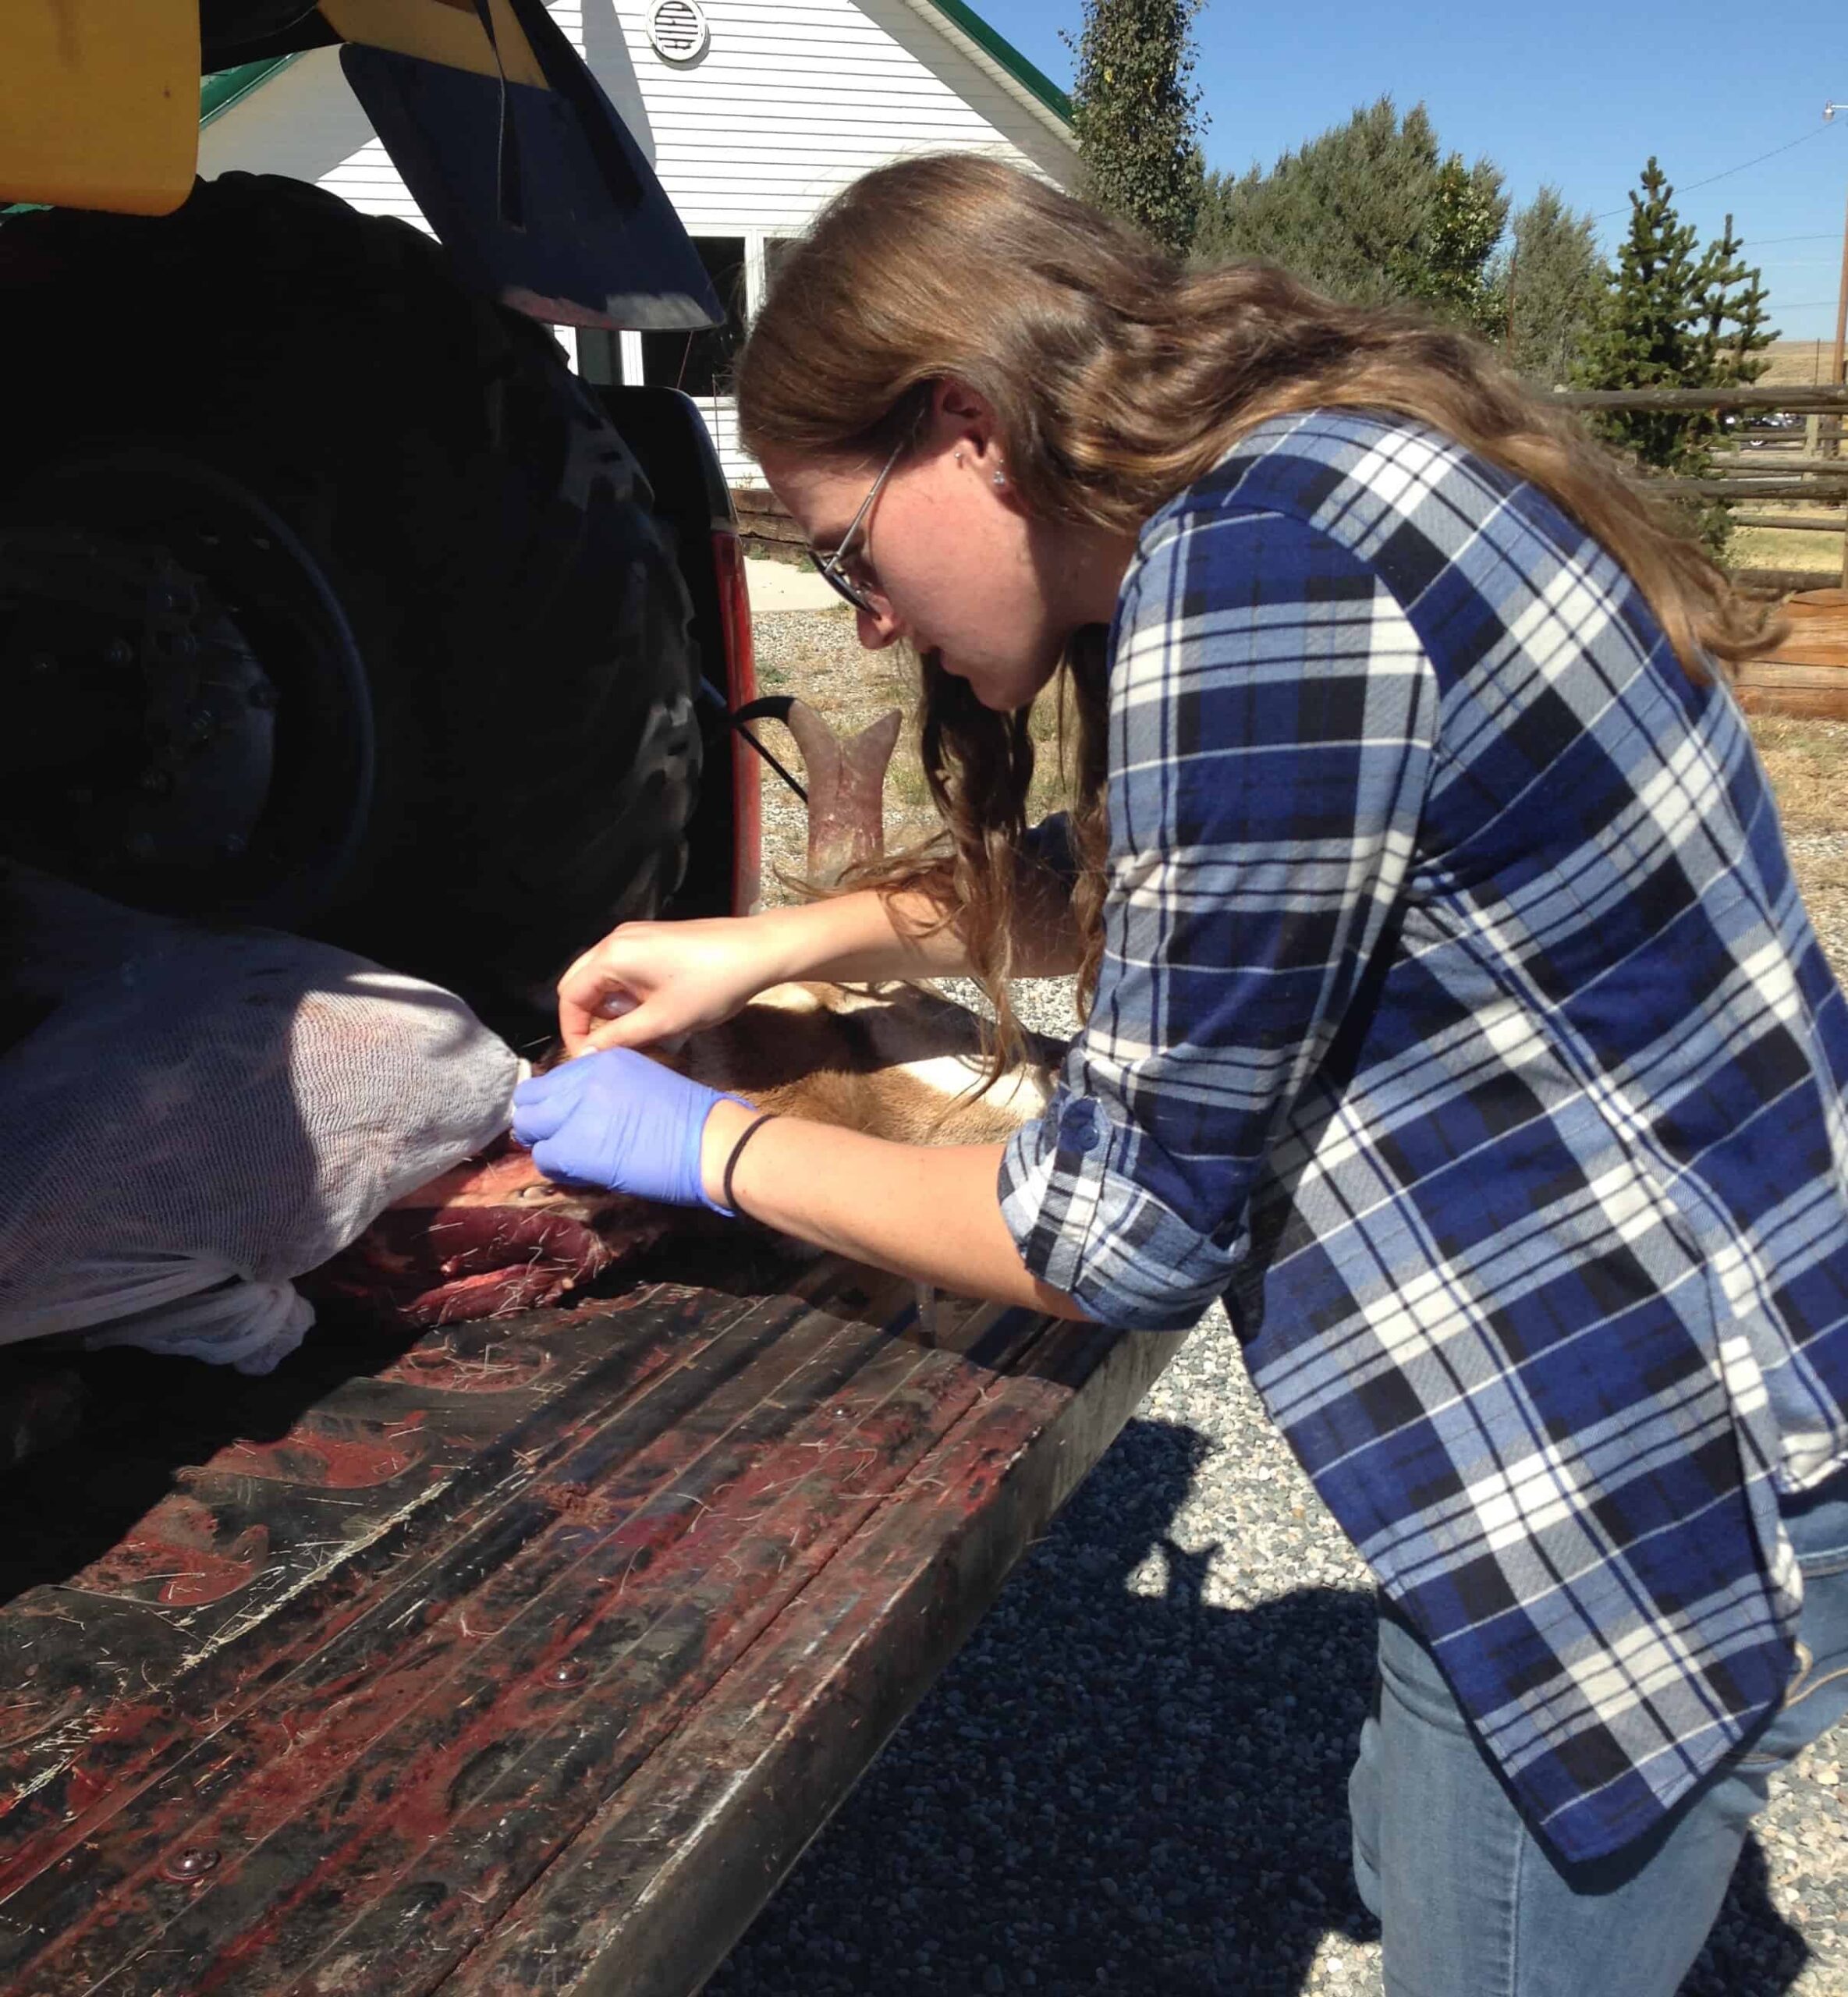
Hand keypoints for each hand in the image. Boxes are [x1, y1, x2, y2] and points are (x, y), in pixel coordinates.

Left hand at [511, 1049, 748, 1211]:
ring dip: (547, 1145)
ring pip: (529, 1128)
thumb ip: (610, 1090)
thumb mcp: (646, 1083)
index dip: (555, 1104)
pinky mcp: (574, 1145)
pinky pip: (545, 1158)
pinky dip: (558, 1169)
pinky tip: (583, 1174)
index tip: (567, 1121)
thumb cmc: (696, 1120)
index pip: (554, 1079)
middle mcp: (584, 1078)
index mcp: (605, 1060)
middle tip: (561, 1142)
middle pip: (531, 1099)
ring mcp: (576, 1110)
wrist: (712, 1143)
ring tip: (573, 1159)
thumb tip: (586, 1112)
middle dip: (541, 1123)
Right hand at [556, 916, 797, 1055]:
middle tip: (617, 1044)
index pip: (570, 998)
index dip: (574, 1032)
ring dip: (614, 1008)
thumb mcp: (662, 1021)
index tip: (592, 1059)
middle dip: (591, 1019)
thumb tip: (586, 1054)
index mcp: (611, 956)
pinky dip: (629, 994)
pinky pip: (624, 971)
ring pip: (604, 980)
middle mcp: (616, 940)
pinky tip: (657, 1010)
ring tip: (645, 1029)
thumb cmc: (711, 986)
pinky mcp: (654, 940)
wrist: (758, 951)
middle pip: (581, 985)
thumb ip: (619, 1038)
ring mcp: (635, 937)